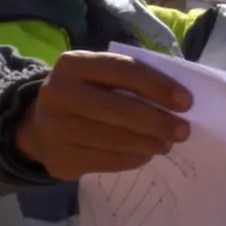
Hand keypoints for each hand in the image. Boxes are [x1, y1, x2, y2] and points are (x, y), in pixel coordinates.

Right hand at [13, 51, 192, 180]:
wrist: (38, 126)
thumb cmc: (85, 94)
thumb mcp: (99, 76)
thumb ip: (131, 80)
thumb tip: (178, 101)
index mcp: (74, 64)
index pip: (124, 70)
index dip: (158, 86)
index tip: (187, 102)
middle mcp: (59, 93)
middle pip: (120, 110)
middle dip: (158, 122)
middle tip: (183, 131)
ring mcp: (55, 128)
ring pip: (115, 139)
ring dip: (149, 143)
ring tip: (167, 143)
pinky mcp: (60, 158)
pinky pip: (107, 161)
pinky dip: (133, 158)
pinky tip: (145, 153)